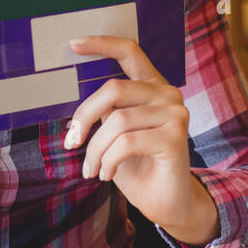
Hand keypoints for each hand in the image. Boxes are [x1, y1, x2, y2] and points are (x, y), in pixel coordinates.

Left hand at [64, 37, 218, 247]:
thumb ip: (107, 113)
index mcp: (152, 87)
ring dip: (95, 150)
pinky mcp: (176, 137)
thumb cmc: (138, 167)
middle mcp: (168, 94)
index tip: (73, 44)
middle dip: (84, 117)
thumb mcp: (115, 135)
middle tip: (71, 143)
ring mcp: (176, 114)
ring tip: (92, 169)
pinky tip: (107, 175)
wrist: (167, 203)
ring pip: (117, 121)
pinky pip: (127, 142)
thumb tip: (79, 107)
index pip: (130, 52)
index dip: (102, 44)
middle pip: (114, 88)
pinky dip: (108, 161)